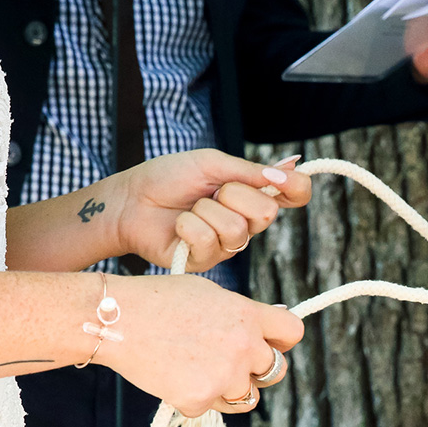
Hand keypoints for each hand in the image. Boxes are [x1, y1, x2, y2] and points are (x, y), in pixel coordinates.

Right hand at [99, 275, 303, 416]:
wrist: (116, 319)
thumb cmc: (158, 300)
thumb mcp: (209, 294)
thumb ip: (241, 314)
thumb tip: (267, 327)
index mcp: (248, 315)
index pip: (293, 333)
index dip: (282, 340)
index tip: (269, 343)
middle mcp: (244, 346)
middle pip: (275, 370)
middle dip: (257, 369)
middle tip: (227, 361)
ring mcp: (224, 376)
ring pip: (246, 397)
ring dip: (229, 389)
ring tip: (196, 368)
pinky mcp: (199, 399)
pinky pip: (208, 407)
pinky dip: (192, 397)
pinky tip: (171, 375)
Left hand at [108, 150, 312, 270]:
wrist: (130, 200)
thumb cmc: (167, 178)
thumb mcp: (211, 164)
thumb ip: (250, 171)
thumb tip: (292, 168)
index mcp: (252, 194)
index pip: (295, 194)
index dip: (297, 188)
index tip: (282, 181)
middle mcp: (246, 222)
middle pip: (267, 212)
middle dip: (234, 194)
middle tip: (211, 192)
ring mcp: (228, 245)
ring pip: (237, 229)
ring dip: (205, 211)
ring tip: (189, 209)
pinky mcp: (206, 262)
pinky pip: (210, 241)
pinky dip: (188, 226)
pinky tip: (179, 226)